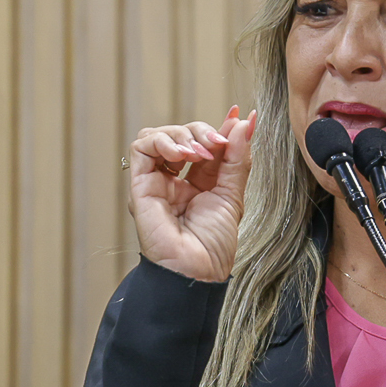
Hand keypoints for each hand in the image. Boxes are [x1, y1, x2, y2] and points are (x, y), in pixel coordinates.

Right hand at [128, 107, 253, 281]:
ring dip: (182, 134)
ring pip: (159, 135)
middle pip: (182, 135)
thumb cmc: (214, 244)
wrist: (198, 270)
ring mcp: (156, 181)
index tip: (238, 116)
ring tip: (201, 151)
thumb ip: (237, 158)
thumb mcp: (233, 194)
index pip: (205, 143)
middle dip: (203, 130)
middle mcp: (175, 180)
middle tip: (219, 143)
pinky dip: (162, 141)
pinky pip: (141, 147)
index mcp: (198, 183)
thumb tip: (245, 121)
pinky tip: (182, 153)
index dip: (220, 128)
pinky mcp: (140, 185)